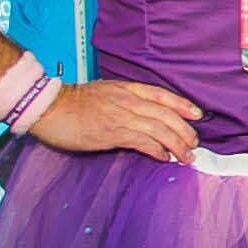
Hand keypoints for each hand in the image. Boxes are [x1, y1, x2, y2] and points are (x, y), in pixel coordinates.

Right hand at [30, 79, 200, 163]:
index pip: (163, 95)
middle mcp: (129, 101)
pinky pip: (143, 142)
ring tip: (186, 156)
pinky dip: (158, 150)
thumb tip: (144, 114)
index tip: (198, 115)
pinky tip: (164, 157)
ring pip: (160, 130)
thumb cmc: (75, 102)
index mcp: (128, 89)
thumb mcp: (106, 91)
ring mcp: (122, 117)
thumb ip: (126, 99)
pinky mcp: (112, 133)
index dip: (183, 105)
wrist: (49, 107)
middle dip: (185, 131)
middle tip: (194, 144)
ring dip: (177, 145)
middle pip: (167, 115)